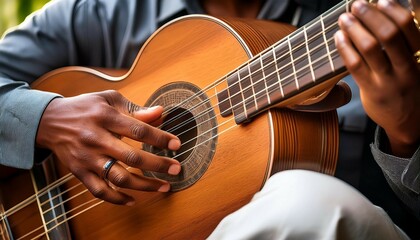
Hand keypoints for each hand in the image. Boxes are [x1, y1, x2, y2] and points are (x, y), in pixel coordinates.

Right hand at [36, 90, 180, 204]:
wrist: (50, 121)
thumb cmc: (85, 108)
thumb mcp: (109, 100)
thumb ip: (135, 109)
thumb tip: (160, 113)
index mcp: (105, 117)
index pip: (138, 130)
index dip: (160, 138)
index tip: (177, 144)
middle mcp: (95, 139)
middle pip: (132, 157)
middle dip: (158, 165)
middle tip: (176, 169)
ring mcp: (87, 158)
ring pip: (118, 178)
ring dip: (144, 185)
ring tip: (163, 186)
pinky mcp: (80, 172)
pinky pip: (99, 191)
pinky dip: (117, 199)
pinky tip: (133, 199)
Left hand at [335, 0, 419, 156]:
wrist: (408, 122)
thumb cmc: (407, 87)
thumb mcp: (412, 64)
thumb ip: (401, 45)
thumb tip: (378, 18)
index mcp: (419, 57)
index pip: (409, 28)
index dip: (393, 10)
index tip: (380, 0)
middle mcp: (406, 68)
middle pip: (389, 35)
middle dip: (370, 16)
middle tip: (357, 4)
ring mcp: (388, 81)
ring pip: (370, 49)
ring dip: (354, 29)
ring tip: (344, 18)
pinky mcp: (371, 90)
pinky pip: (355, 66)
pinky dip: (345, 48)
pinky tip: (339, 37)